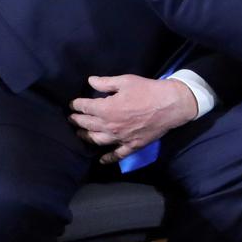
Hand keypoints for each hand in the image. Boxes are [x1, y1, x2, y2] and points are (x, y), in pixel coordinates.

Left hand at [70, 74, 198, 164]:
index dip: (77, 105)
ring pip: (97, 140)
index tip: (73, 104)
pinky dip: (107, 158)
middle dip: (77, 121)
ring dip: (86, 137)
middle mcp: (109, 126)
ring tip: (80, 134)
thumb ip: (106, 83)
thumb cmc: (148, 90)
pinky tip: (101, 160)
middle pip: (87, 125)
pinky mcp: (131, 145)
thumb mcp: (126, 81)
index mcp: (106, 109)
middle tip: (72, 118)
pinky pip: (116, 155)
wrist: (170, 105)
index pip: (85, 108)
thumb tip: (90, 81)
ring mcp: (120, 138)